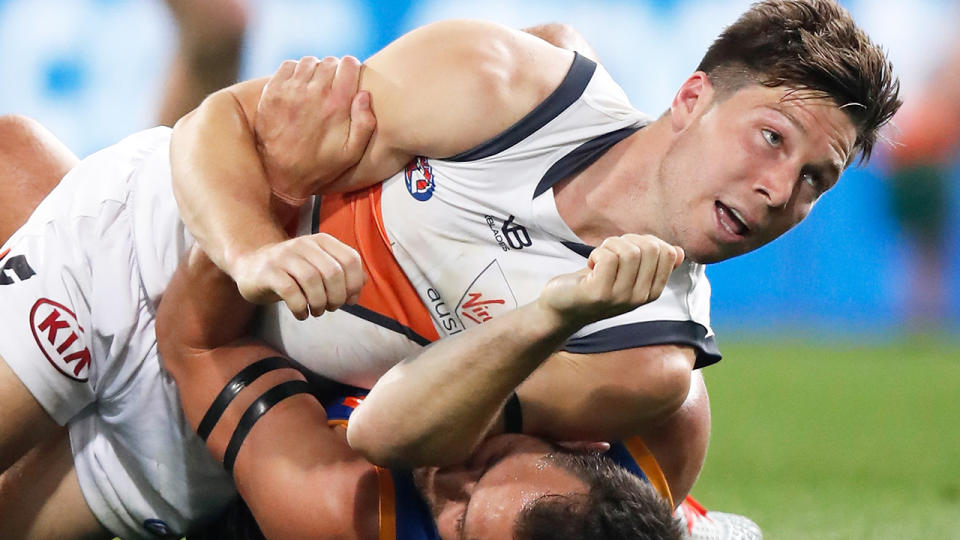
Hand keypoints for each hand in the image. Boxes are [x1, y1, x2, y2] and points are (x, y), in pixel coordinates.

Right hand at [231, 233, 366, 319]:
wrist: (251, 265)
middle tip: (331, 308)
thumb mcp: (319, 266)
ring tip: (316, 311)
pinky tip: (301, 314)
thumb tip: (364, 283)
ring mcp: (284, 256)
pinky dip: (300, 308)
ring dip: (319, 303)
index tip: (349, 300)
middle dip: (337, 297)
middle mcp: (304, 244)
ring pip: (313, 281)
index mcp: (321, 241)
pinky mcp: (268, 272)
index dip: (355, 284)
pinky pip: (290, 292)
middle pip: (333, 272)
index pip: (350, 259)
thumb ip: (343, 272)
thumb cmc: (292, 271)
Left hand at [255, 55, 375, 201]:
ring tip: (316, 85)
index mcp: (336, 104)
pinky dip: (296, 71)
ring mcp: (290, 90)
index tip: (350, 76)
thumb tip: (364, 95)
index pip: (349, 64)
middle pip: (329, 62)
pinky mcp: (272, 91)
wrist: (281, 175)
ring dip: (315, 70)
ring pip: (309, 62)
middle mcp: (313, 92)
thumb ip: (365, 124)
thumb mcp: (352, 153)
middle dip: (335, 69)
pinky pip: (288, 66)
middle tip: (333, 83)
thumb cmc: (320, 166)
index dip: (352, 68)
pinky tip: (299, 86)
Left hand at [538, 234, 683, 326]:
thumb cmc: (595, 284)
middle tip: (610, 251)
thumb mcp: (628, 274)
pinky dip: (596, 253)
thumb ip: (652, 264)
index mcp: (652, 291)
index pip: (667, 253)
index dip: (646, 240)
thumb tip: (678, 252)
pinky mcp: (599, 293)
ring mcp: (620, 297)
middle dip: (628, 240)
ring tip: (598, 258)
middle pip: (650, 248)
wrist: (562, 307)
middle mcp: (640, 297)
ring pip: (629, 251)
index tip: (626, 249)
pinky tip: (590, 265)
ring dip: (609, 245)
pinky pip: (608, 257)